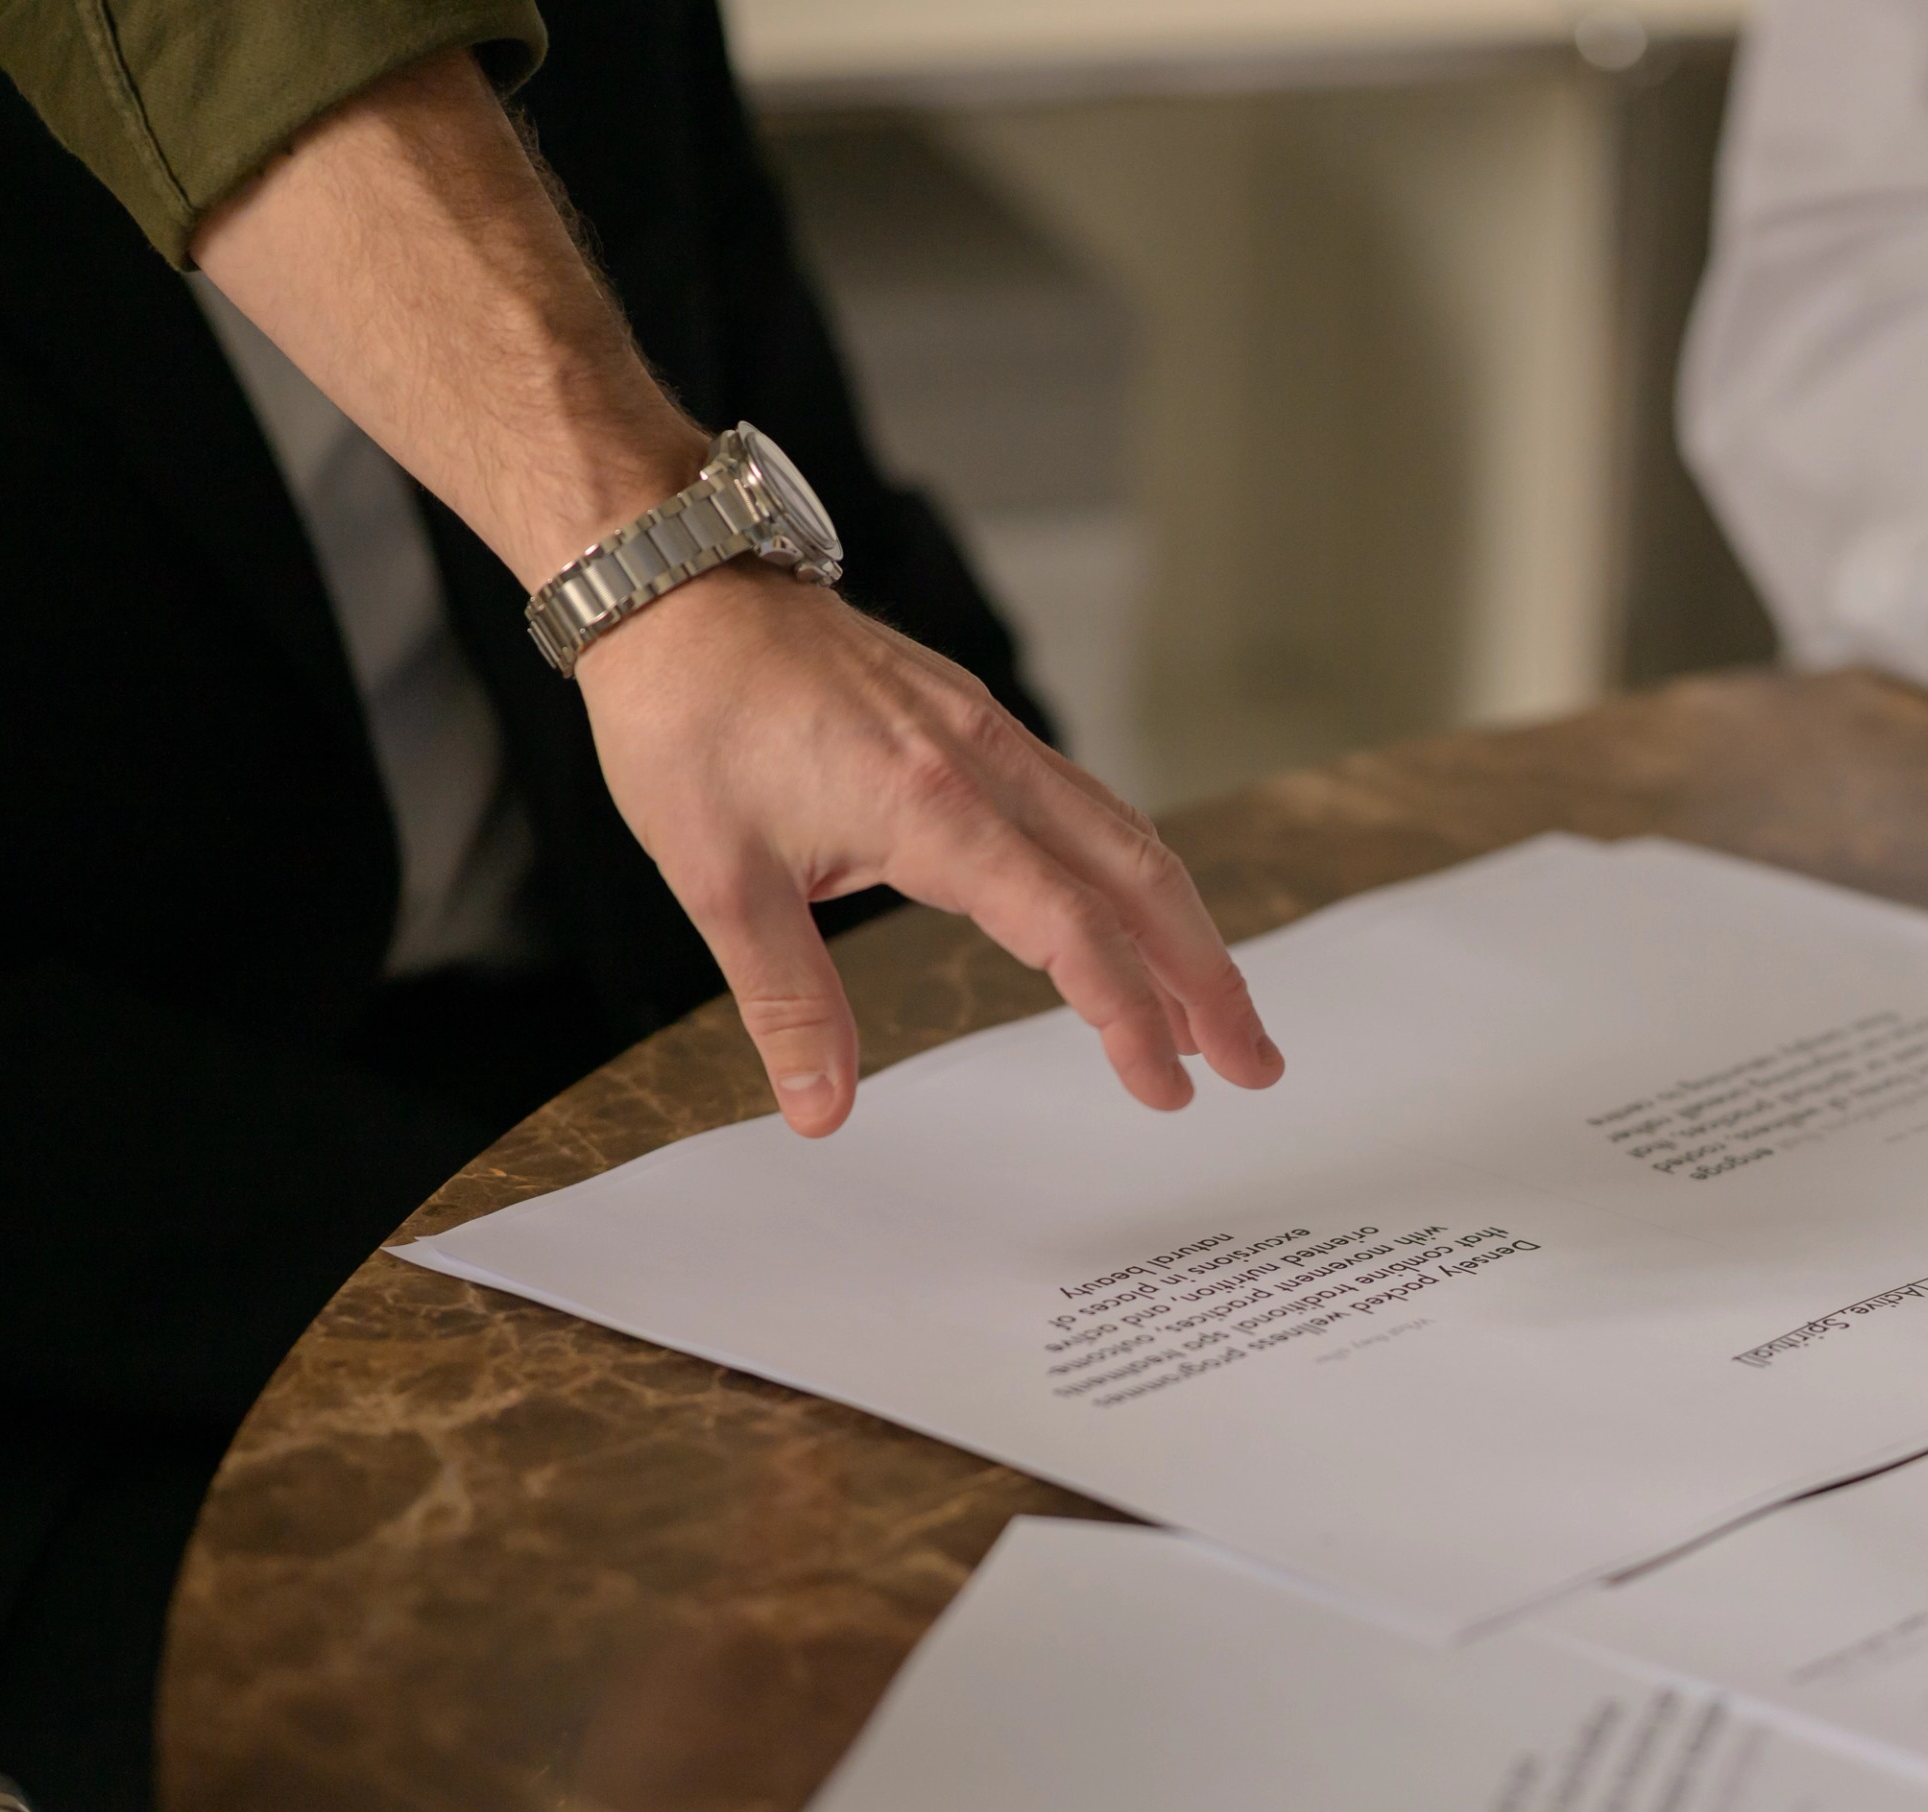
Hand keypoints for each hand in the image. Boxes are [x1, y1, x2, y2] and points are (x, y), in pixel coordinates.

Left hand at [575, 566, 1285, 1135]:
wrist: (673, 583)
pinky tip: (1135, 920)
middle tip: (1253, 1063)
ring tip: (1217, 1011)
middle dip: (1210, 977)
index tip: (1164, 1087)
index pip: (1070, 929)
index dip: (1128, 1016)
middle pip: (1141, 877)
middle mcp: (983, 762)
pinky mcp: (973, 722)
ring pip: (1125, 836)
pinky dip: (1132, 875)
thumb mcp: (717, 877)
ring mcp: (987, 735)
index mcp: (930, 806)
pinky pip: (1085, 805)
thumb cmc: (685, 715)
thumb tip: (819, 1113)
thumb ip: (786, 1000)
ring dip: (1184, 927)